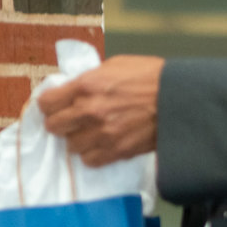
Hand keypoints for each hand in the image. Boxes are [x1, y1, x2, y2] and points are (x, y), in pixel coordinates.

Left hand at [36, 55, 164, 165]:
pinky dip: (93, 154)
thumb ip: (89, 78)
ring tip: (90, 132)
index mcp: (86, 85)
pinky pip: (90, 160)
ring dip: (78, 140)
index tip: (54, 106)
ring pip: (71, 146)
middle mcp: (89, 111)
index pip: (46, 103)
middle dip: (59, 123)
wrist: (179, 98)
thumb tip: (72, 88)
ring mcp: (102, 134)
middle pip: (53, 127)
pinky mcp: (116, 151)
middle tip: (70, 120)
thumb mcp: (114, 66)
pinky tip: (102, 144)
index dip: (49, 105)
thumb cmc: (150, 77)